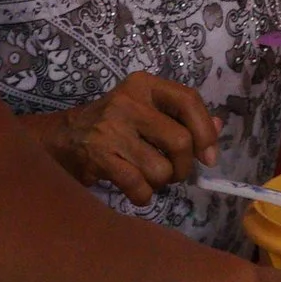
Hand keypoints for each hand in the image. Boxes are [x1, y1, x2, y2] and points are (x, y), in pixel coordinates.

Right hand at [31, 73, 217, 204]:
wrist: (63, 137)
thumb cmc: (115, 124)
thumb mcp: (147, 110)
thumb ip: (182, 117)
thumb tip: (218, 127)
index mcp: (144, 85)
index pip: (188, 100)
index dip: (206, 131)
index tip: (209, 156)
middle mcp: (128, 102)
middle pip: (180, 142)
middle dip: (183, 166)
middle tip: (174, 171)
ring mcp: (111, 130)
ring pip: (161, 169)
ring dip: (161, 182)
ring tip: (148, 176)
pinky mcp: (100, 157)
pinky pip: (140, 186)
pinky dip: (144, 195)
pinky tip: (136, 189)